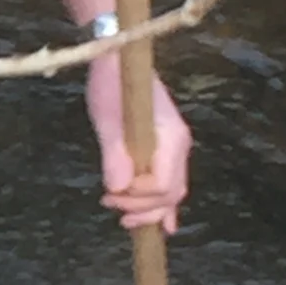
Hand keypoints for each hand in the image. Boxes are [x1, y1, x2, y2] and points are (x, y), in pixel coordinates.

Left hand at [87, 52, 190, 232]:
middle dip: (143, 208)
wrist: (118, 58)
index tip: (110, 193)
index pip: (163, 185)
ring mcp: (173, 149)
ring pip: (171, 193)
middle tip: (110, 205)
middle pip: (171, 194)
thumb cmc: (112, 83)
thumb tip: (118, 188)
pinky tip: (163, 226)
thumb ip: (114, 152)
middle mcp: (178, 146)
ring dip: (148, 209)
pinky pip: (170, 184)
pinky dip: (164, 206)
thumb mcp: (107, 116)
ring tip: (121, 214)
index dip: (138, 197)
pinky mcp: (163, 150)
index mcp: (171, 138)